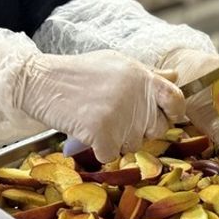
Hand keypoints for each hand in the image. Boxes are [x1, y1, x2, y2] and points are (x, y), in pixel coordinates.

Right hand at [14, 50, 183, 162]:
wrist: (41, 81)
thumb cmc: (79, 73)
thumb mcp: (117, 64)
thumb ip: (148, 73)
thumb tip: (176, 77)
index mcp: (142, 77)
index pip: (177, 99)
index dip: (174, 111)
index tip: (163, 115)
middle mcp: (136, 96)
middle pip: (157, 129)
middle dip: (140, 130)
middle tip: (115, 118)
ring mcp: (120, 116)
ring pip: (132, 145)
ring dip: (115, 140)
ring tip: (95, 119)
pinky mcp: (103, 133)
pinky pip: (109, 155)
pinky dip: (96, 149)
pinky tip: (84, 131)